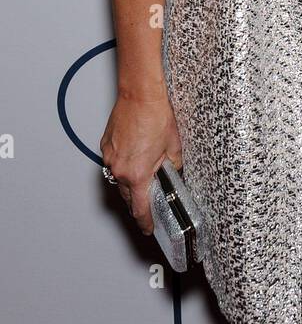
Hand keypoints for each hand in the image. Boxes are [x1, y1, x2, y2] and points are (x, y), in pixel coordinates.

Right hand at [100, 89, 182, 235]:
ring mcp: (110, 158)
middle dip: (139, 200)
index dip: (145, 221)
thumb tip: (173, 174)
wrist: (140, 95)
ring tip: (143, 172)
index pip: (140, 208)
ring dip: (130, 181)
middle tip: (150, 200)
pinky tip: (134, 155)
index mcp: (137, 174)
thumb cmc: (156, 116)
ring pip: (119, 179)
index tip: (148, 228)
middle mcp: (120, 169)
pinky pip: (113, 163)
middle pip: (128, 196)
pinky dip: (123, 164)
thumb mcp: (173, 146)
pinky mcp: (106, 147)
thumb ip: (172, 167)